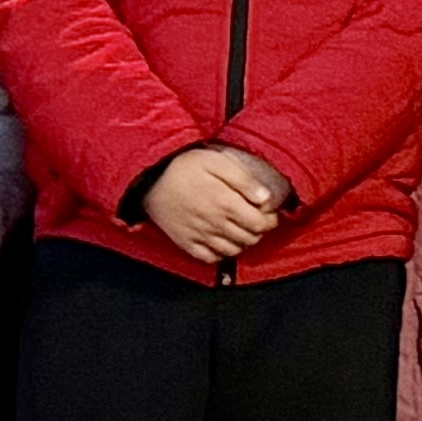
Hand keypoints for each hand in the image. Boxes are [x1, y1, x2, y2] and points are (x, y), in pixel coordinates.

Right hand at [139, 145, 289, 263]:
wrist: (150, 180)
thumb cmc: (185, 167)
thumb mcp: (217, 162)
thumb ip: (244, 180)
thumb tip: (266, 198)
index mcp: (225, 203)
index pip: (260, 224)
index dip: (271, 220)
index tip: (270, 213)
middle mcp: (214, 224)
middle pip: (249, 238)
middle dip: (260, 231)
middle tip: (259, 220)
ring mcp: (200, 236)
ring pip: (233, 250)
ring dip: (244, 242)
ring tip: (244, 230)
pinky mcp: (186, 243)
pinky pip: (211, 258)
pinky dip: (222, 254)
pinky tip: (224, 241)